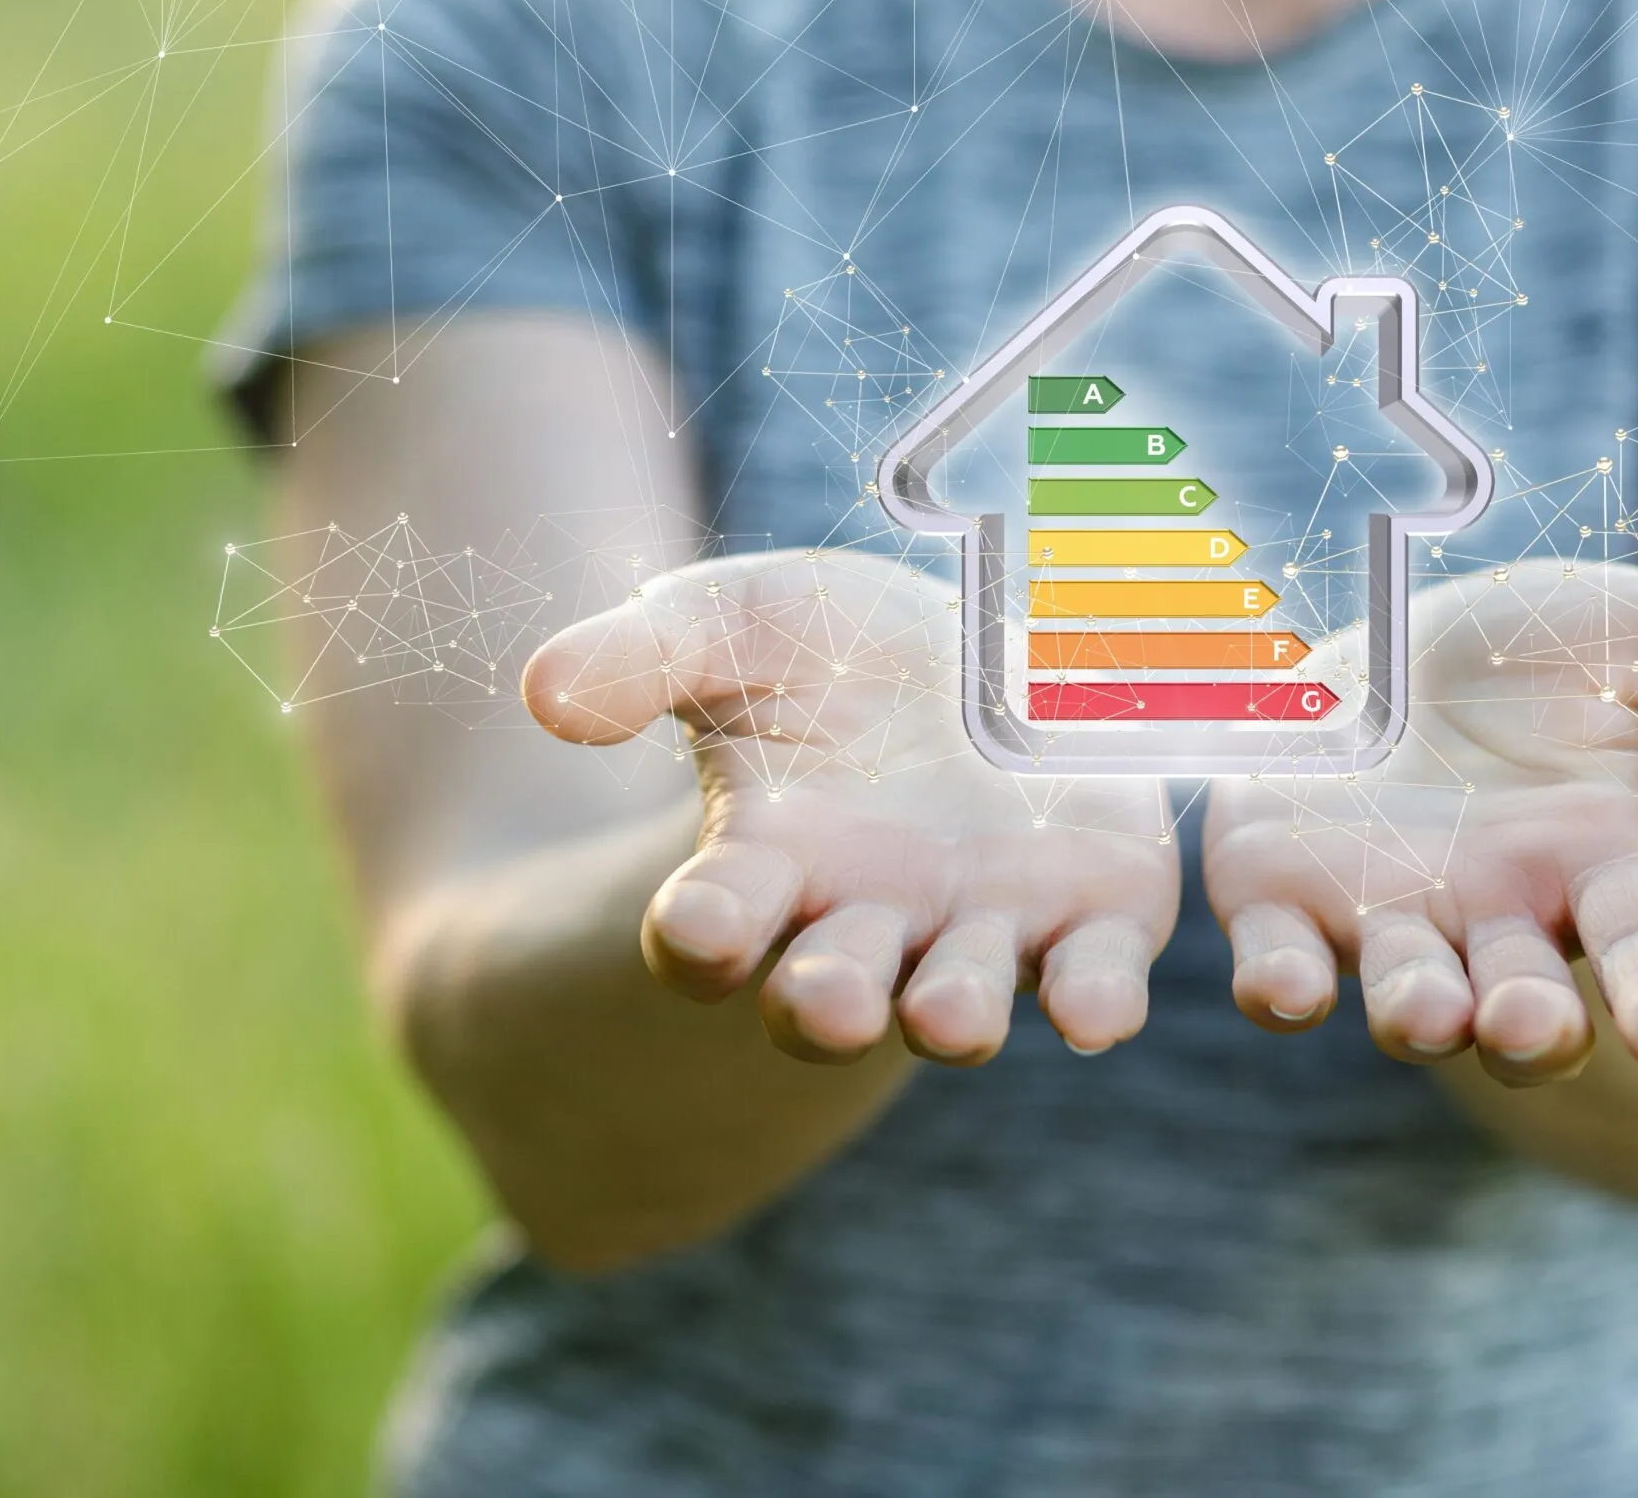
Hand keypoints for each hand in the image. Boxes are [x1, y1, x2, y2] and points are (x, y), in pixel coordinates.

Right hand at [521, 551, 1178, 1064]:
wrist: (984, 640)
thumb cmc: (830, 647)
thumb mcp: (733, 621)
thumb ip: (643, 655)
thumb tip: (543, 695)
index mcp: (764, 869)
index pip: (711, 929)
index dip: (701, 934)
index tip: (695, 924)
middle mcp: (867, 922)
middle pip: (829, 996)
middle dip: (826, 1004)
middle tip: (828, 1002)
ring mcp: (979, 930)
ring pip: (957, 1002)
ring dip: (953, 1015)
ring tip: (947, 1013)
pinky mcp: (1090, 919)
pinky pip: (1092, 981)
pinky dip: (1094, 1001)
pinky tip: (1094, 1008)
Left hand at [1204, 560, 1637, 1084]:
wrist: (1411, 636)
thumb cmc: (1558, 649)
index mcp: (1604, 872)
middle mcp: (1501, 919)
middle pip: (1527, 1006)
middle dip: (1531, 1028)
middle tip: (1533, 1025)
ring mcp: (1393, 916)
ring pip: (1411, 998)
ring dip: (1419, 1014)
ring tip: (1431, 1015)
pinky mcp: (1284, 895)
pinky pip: (1283, 960)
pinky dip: (1282, 984)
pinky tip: (1283, 988)